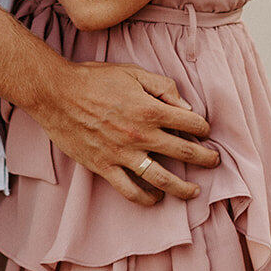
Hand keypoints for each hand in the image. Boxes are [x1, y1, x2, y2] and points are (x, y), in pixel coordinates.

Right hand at [25, 59, 218, 204]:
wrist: (56, 93)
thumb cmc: (93, 79)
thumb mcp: (131, 72)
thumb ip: (162, 86)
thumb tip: (186, 105)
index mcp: (150, 108)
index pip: (191, 123)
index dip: (203, 127)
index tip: (205, 131)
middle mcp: (140, 134)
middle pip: (184, 153)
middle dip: (205, 158)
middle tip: (214, 161)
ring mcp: (122, 154)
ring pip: (162, 179)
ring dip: (183, 188)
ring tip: (194, 191)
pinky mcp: (104, 166)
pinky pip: (130, 190)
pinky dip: (146, 198)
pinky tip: (155, 197)